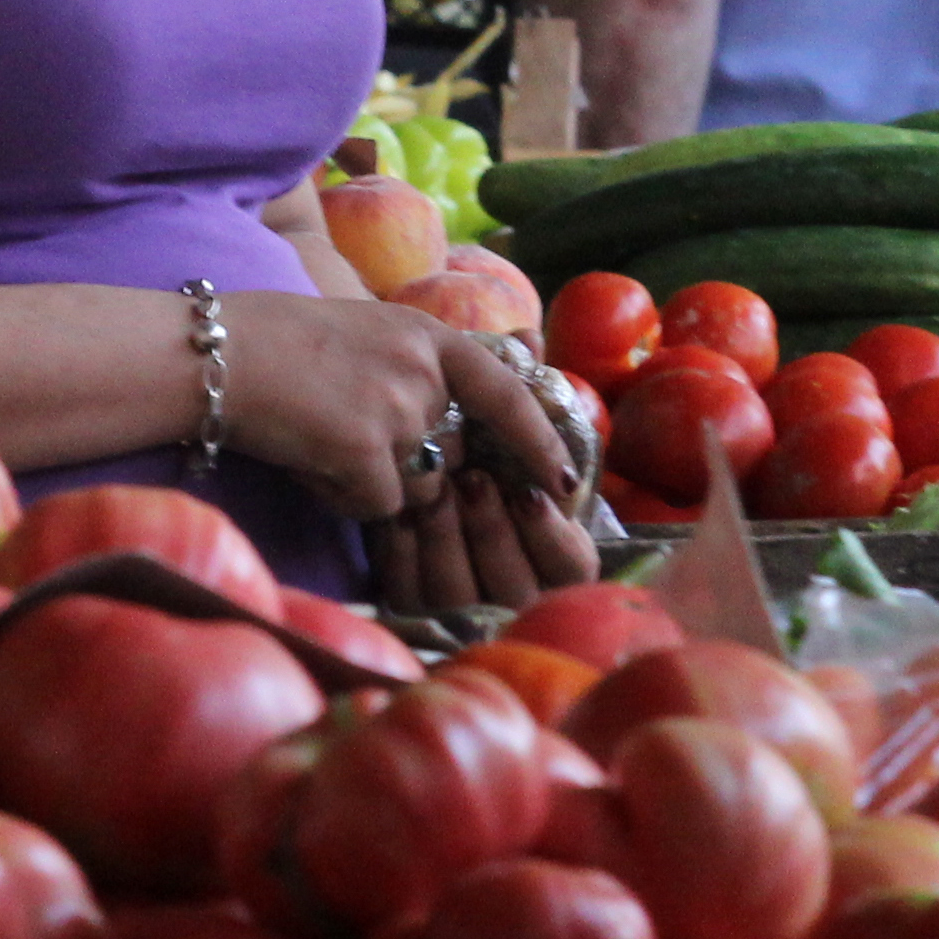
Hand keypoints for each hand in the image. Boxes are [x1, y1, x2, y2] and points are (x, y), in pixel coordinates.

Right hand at [218, 296, 580, 525]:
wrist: (215, 355)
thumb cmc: (272, 341)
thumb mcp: (361, 331)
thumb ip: (409, 367)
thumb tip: (443, 422)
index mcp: (425, 334)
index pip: (506, 391)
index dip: (539, 439)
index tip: (563, 480)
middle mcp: (424, 371)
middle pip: (446, 452)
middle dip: (403, 463)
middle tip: (340, 431)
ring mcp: (400, 411)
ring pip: (411, 487)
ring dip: (368, 481)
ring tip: (317, 439)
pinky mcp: (370, 452)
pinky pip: (375, 506)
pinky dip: (340, 495)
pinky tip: (306, 458)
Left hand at [377, 329, 603, 617]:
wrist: (368, 456)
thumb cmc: (451, 433)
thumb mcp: (479, 409)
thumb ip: (511, 381)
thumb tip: (527, 338)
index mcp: (547, 544)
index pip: (569, 563)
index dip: (552, 535)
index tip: (530, 494)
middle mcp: (508, 583)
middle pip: (514, 586)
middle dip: (493, 532)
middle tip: (472, 483)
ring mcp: (457, 599)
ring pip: (460, 591)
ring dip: (448, 539)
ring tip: (432, 491)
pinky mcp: (408, 601)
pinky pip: (409, 589)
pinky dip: (404, 550)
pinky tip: (393, 512)